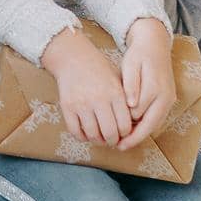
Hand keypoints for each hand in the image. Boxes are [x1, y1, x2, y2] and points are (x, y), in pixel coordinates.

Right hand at [41, 26, 132, 146]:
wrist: (74, 58)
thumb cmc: (100, 70)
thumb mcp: (118, 79)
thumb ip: (126, 99)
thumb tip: (133, 125)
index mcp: (114, 92)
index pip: (125, 124)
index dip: (126, 134)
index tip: (124, 133)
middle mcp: (98, 99)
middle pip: (109, 133)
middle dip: (113, 141)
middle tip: (113, 140)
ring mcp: (81, 104)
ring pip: (92, 135)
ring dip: (98, 141)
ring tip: (100, 139)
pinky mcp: (67, 107)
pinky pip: (75, 131)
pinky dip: (82, 137)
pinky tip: (87, 133)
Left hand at [118, 18, 175, 151]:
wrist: (155, 44)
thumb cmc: (139, 55)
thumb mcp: (131, 66)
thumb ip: (131, 85)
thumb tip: (132, 106)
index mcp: (155, 89)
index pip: (139, 115)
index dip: (125, 125)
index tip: (112, 133)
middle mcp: (166, 97)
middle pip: (150, 125)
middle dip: (135, 138)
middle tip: (118, 147)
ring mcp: (169, 99)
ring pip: (155, 124)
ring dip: (141, 134)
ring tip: (124, 142)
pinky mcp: (168, 100)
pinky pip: (157, 118)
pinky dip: (146, 126)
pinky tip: (133, 129)